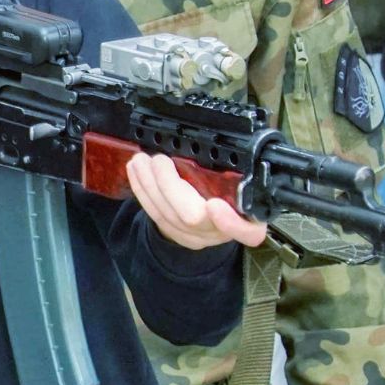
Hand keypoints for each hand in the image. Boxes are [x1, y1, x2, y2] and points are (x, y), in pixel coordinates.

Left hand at [125, 152, 266, 249]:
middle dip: (170, 186)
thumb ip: (240, 175)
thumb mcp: (248, 184)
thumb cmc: (236, 194)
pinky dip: (142, 189)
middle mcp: (221, 233)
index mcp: (249, 222)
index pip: (247, 231)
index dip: (230, 222)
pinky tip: (135, 170)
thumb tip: (221, 147)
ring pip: (167, 214)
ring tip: (141, 159)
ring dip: (149, 183)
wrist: (217, 219)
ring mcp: (194, 236)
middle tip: (159, 160)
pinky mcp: (173, 233)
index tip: (214, 205)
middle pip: (194, 219)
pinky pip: (154, 213)